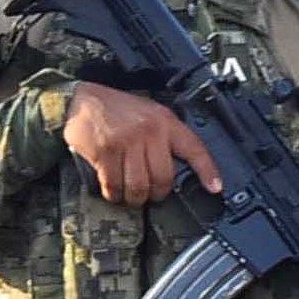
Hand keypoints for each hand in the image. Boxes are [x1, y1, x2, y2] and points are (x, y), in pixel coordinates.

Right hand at [62, 82, 221, 207]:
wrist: (82, 100)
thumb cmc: (118, 109)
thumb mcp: (150, 113)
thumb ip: (166, 135)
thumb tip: (180, 167)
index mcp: (166, 121)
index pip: (194, 148)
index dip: (207, 171)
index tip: (215, 188)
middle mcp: (150, 131)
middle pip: (163, 177)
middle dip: (158, 194)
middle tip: (153, 195)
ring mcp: (127, 142)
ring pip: (139, 185)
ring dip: (135, 198)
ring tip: (132, 197)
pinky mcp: (105, 152)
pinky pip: (115, 184)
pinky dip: (114, 194)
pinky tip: (114, 192)